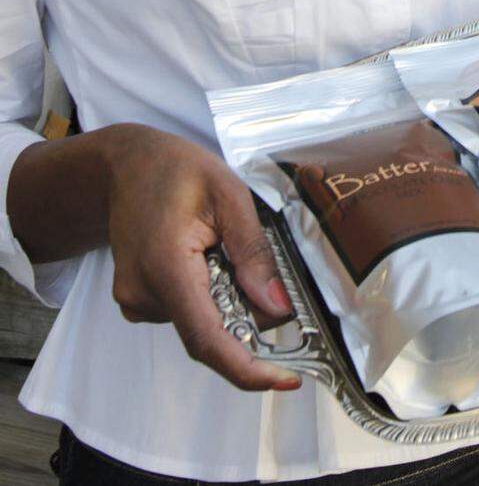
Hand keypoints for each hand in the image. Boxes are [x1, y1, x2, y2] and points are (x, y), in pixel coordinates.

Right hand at [100, 124, 300, 392]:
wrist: (125, 166)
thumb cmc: (176, 169)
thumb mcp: (228, 192)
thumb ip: (252, 251)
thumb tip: (276, 306)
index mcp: (166, 265)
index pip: (207, 338)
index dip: (247, 370)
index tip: (285, 381)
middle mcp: (143, 292)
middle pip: (207, 334)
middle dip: (247, 323)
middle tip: (272, 288)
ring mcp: (134, 300)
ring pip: (198, 323)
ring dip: (226, 302)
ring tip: (225, 248)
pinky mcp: (135, 300)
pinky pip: (183, 312)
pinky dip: (207, 298)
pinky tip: (206, 257)